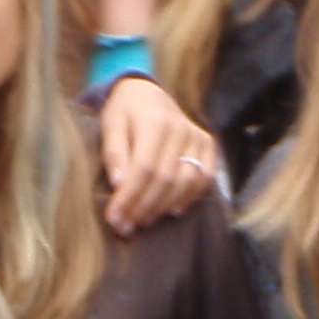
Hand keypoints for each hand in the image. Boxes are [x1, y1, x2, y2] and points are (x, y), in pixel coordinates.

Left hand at [98, 77, 218, 236]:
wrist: (146, 92)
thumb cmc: (124, 111)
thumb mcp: (110, 124)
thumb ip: (114, 152)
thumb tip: (119, 184)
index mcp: (155, 122)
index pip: (143, 169)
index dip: (129, 197)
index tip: (114, 218)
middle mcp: (181, 130)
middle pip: (165, 179)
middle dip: (143, 207)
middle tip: (125, 226)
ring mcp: (198, 138)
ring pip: (186, 183)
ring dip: (164, 207)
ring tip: (143, 220)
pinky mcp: (208, 145)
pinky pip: (205, 178)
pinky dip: (190, 198)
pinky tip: (172, 210)